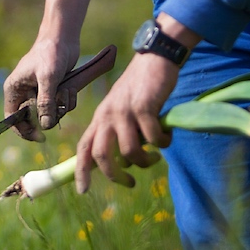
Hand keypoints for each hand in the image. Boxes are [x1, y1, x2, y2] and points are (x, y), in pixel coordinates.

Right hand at [3, 36, 81, 140]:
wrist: (63, 37)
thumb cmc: (51, 53)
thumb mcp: (48, 78)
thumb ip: (46, 102)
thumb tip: (45, 126)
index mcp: (13, 90)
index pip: (12, 120)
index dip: (24, 131)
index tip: (40, 137)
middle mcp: (23, 93)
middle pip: (33, 120)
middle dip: (48, 117)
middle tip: (59, 110)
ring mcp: (39, 92)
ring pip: (49, 114)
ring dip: (61, 108)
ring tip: (66, 91)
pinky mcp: (52, 91)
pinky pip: (59, 106)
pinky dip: (67, 101)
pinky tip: (70, 88)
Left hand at [74, 52, 177, 192]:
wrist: (155, 59)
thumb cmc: (141, 89)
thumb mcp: (122, 109)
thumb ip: (119, 133)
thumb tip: (124, 164)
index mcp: (100, 117)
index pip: (83, 147)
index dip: (81, 171)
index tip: (83, 191)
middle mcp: (107, 115)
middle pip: (102, 155)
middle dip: (115, 176)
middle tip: (130, 183)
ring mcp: (124, 111)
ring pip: (130, 152)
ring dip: (145, 161)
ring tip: (156, 157)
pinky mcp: (144, 107)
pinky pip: (153, 138)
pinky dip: (162, 143)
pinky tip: (167, 137)